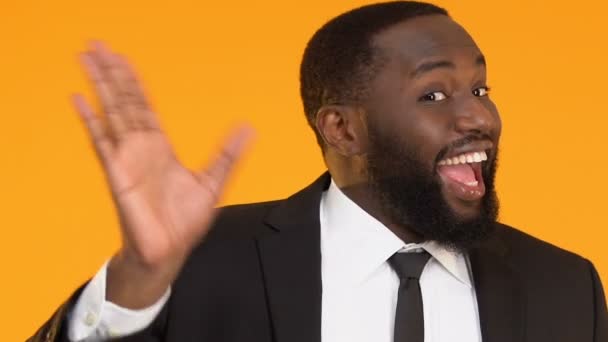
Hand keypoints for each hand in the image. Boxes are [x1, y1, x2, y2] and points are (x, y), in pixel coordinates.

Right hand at [72, 42, 253, 307]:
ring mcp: (127, 158)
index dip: (134, 83)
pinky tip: (79, 99)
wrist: (168, 251)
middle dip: (112, 74)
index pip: (144, 107)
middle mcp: (140, 148)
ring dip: (100, 85)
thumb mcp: (213, 182)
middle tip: (98, 45)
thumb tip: (248, 129)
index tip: (123, 60)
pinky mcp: (117, 174)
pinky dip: (90, 119)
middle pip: (124, 102)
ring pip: (111, 113)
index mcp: (160, 148)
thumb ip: (228, 154)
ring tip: (87, 58)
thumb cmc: (184, 222)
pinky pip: (101, 141)